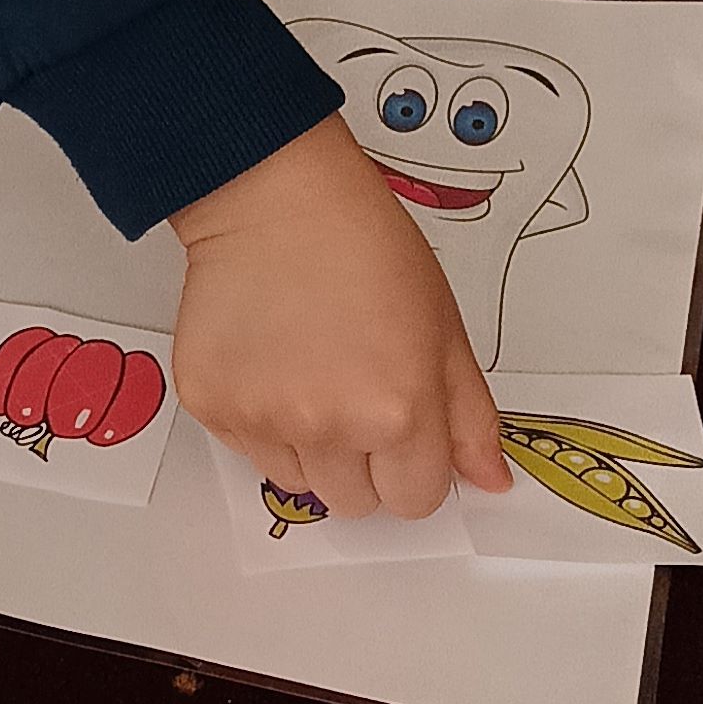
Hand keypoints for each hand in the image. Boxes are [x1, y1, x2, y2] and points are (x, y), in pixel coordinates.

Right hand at [170, 112, 509, 519]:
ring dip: (310, 447)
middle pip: (355, 504)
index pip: (415, 500)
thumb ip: (470, 417)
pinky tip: (271, 360)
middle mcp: (329, 426)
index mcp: (399, 412)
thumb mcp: (444, 328)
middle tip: (354, 394)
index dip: (414, 467)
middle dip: (363, 465)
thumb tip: (490, 481)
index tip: (403, 430)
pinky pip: (245, 449)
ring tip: (309, 373)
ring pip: (299, 482)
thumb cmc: (364, 246)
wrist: (275, 199)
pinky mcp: (212, 406)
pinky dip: (260, 418)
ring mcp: (263, 420)